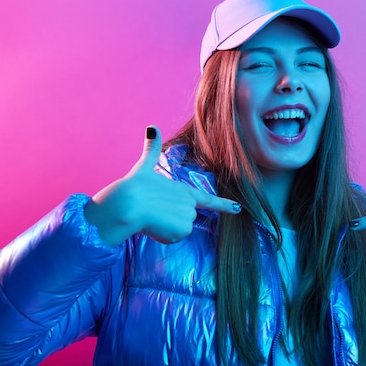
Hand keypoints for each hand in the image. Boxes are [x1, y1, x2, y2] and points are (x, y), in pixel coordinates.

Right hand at [84, 126, 240, 245]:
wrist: (127, 203)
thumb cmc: (133, 186)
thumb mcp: (144, 168)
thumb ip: (151, 151)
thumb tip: (151, 127)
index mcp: (183, 190)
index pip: (208, 200)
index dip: (223, 205)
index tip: (238, 208)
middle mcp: (190, 203)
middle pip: (182, 219)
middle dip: (169, 219)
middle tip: (153, 211)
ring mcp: (188, 217)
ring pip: (177, 230)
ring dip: (164, 228)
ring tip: (151, 217)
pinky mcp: (183, 229)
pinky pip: (172, 238)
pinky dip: (162, 235)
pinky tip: (153, 226)